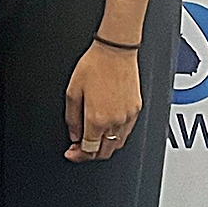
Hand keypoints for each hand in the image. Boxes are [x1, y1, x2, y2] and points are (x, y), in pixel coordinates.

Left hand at [64, 41, 140, 162]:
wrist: (116, 52)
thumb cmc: (94, 65)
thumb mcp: (72, 90)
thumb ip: (72, 117)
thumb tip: (73, 134)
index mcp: (97, 118)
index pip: (89, 149)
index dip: (78, 155)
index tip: (71, 153)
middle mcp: (115, 121)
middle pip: (104, 152)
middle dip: (90, 154)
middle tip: (78, 148)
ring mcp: (128, 117)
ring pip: (117, 145)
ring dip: (103, 147)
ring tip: (91, 139)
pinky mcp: (136, 111)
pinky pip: (126, 133)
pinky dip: (115, 137)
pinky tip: (106, 130)